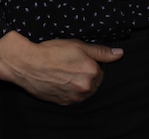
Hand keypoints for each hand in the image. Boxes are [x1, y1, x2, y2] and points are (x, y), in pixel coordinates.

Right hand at [0, 31, 122, 104]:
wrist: (28, 64)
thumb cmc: (52, 52)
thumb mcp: (78, 45)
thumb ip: (101, 51)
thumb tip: (120, 53)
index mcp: (92, 71)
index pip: (100, 71)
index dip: (90, 65)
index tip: (79, 61)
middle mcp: (85, 87)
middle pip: (93, 83)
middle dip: (85, 75)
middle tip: (70, 67)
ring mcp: (74, 97)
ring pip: (84, 91)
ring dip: (78, 85)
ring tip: (64, 74)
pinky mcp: (64, 103)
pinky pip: (73, 98)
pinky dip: (69, 91)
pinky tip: (60, 82)